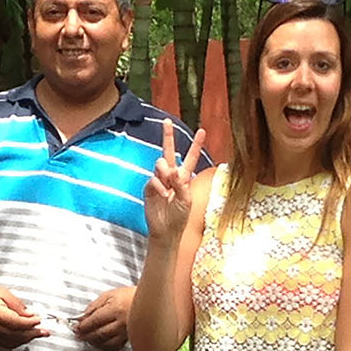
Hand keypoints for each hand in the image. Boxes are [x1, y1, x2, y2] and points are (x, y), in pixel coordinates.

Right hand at [0, 286, 45, 344]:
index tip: (40, 319)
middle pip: (17, 335)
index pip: (18, 322)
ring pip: (14, 342)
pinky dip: (19, 342)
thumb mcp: (4, 293)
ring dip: (28, 339)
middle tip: (45, 331)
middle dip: (33, 333)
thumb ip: (18, 305)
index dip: (31, 323)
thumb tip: (30, 314)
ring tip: (38, 334)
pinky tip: (26, 337)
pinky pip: (8, 344)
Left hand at [72, 285, 135, 350]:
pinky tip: (100, 343)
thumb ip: (94, 306)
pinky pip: (115, 347)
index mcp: (115, 309)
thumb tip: (82, 316)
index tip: (76, 327)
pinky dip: (105, 347)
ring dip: (94, 342)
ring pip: (106, 343)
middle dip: (86, 335)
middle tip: (78, 335)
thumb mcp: (109, 295)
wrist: (149, 301)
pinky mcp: (130, 338)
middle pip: (99, 333)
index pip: (94, 321)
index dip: (83, 326)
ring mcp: (127, 332)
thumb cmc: (130, 296)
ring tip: (87, 339)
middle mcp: (122, 322)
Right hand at [141, 131, 196, 245]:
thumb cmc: (179, 216)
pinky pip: (153, 180)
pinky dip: (159, 186)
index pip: (190, 158)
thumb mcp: (186, 200)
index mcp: (184, 177)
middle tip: (167, 121)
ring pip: (160, 164)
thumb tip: (173, 170)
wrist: (166, 230)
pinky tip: (163, 195)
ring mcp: (159, 180)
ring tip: (168, 183)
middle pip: (169, 152)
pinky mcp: (149, 187)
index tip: (202, 130)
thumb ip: (181, 184)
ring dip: (165, 171)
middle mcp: (171, 175)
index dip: (195, 145)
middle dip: (167, 136)